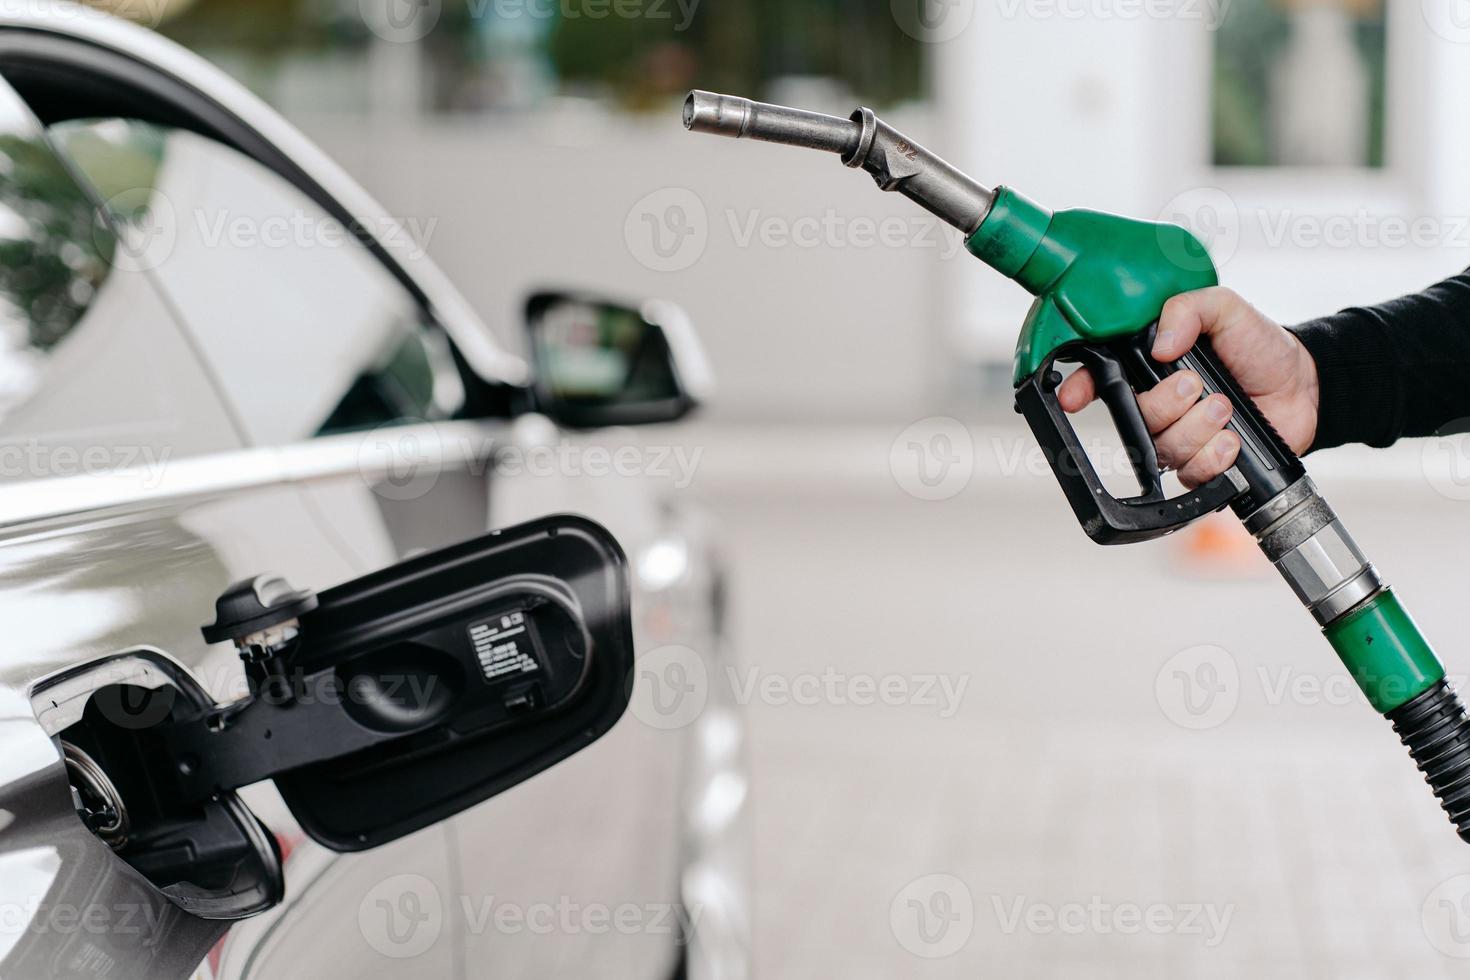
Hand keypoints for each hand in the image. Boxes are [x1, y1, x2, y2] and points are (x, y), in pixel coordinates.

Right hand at [1057, 286, 1318, 487]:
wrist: (1304, 385)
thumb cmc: (1262, 347)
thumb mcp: (1226, 309)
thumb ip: (1188, 309)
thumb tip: (1160, 344)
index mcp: (1154, 367)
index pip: (1103, 380)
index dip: (1080, 389)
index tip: (1073, 397)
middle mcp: (1160, 405)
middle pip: (1135, 417)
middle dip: (1167, 403)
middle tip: (1197, 385)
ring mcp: (1179, 437)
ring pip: (1163, 448)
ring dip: (1197, 428)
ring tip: (1226, 409)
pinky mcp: (1202, 466)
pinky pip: (1190, 473)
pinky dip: (1213, 457)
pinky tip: (1232, 440)